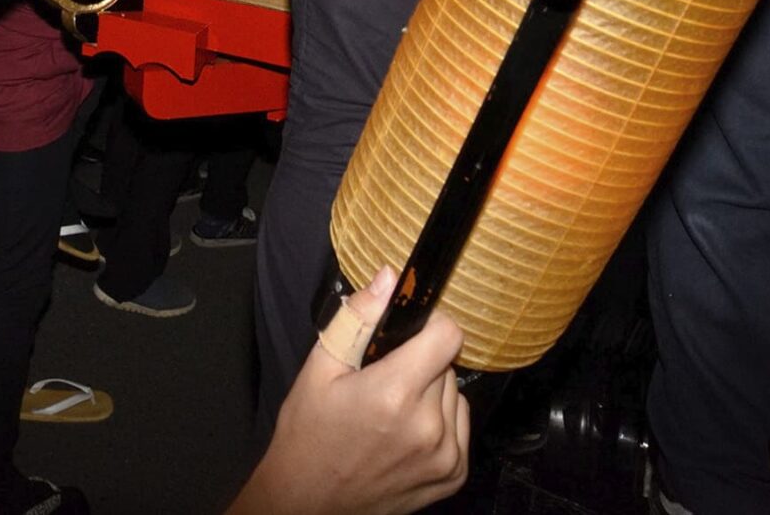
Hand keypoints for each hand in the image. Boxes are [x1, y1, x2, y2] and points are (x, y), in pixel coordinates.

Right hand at [228, 267, 468, 514]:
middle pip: (446, 365)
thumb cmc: (309, 433)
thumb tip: (390, 277)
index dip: (430, 325)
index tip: (409, 332)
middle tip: (384, 379)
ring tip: (393, 410)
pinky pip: (460, 427)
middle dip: (420, 363)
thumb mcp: (320, 367)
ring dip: (432, 393)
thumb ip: (358, 317)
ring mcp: (445, 456)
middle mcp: (427, 428)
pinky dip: (440, 423)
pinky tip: (406, 432)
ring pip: (455, 395)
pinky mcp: (453, 475)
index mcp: (393, 394)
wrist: (309, 500)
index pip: (448, 335)